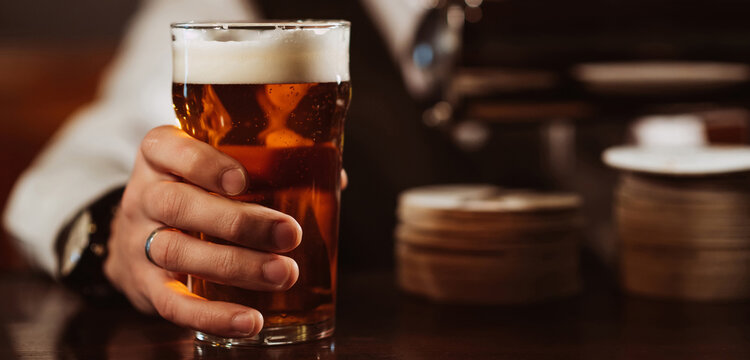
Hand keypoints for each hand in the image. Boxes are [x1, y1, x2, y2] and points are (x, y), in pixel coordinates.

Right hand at [104, 125, 304, 337]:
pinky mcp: (144, 285)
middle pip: (180, 205)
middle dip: (239, 222)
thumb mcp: (212, 166)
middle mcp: (144, 195)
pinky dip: (212, 315)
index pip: (169, 149)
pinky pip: (173, 303)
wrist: (131, 235)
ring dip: (236, 266)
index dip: (204, 164)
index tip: (243, 179)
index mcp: (161, 155)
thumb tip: (334, 178)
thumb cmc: (195, 191)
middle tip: (290, 234)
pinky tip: (250, 321)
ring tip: (284, 274)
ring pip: (178, 251)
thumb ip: (266, 164)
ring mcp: (137, 241)